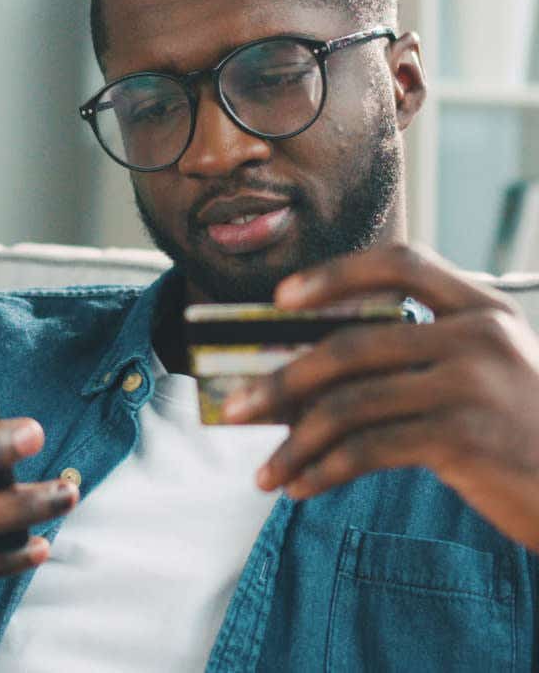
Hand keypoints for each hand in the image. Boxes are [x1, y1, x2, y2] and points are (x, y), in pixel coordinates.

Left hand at [223, 243, 538, 552]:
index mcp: (481, 307)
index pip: (400, 262)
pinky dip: (325, 470)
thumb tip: (307, 374)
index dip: (335, 274)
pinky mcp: (466, 439)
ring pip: (352, 402)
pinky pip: (370, 449)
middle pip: (352, 344)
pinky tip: (301, 487)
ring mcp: (473, 385)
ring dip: (296, 441)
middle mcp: (479, 335)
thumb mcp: (484, 372)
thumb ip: (418, 356)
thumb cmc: (522, 429)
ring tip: (266, 472)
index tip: (281, 297)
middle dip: (283, 379)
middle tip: (238, 406)